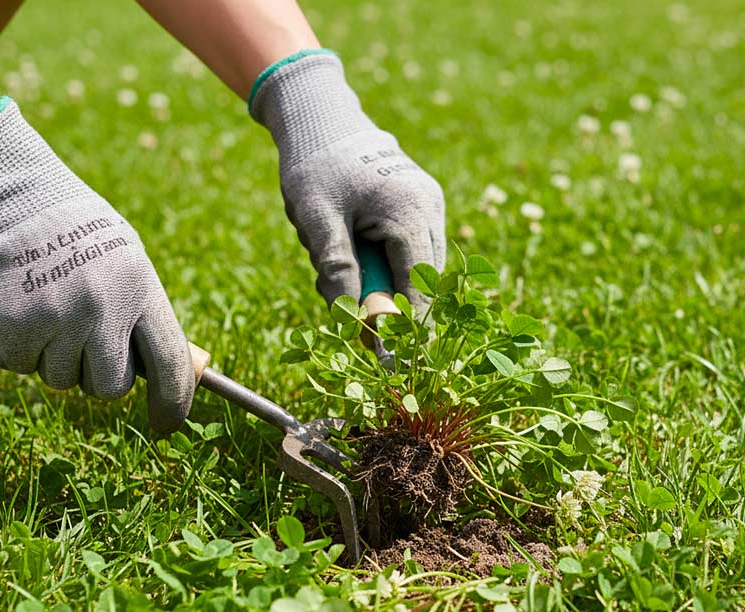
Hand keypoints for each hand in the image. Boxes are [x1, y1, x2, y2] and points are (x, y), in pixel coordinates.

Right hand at [0, 99, 194, 431]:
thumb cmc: (75, 228)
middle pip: (112, 387)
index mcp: (141, 290)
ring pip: (62, 379)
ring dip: (54, 356)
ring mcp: (59, 321)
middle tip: (84, 340)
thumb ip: (142, 313)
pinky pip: (21, 365)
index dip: (174, 402)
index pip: (170, 364)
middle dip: (99, 375)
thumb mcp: (127, 260)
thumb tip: (161, 371)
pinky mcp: (15, 329)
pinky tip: (18, 305)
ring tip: (47, 306)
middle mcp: (105, 310)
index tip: (168, 423)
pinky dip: (17, 345)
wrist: (7, 194)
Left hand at [250, 51, 445, 304]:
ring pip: (415, 269)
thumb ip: (338, 269)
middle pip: (422, 282)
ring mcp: (430, 205)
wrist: (321, 118)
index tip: (388, 360)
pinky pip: (408, 251)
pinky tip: (349, 245)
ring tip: (335, 257)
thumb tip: (352, 321)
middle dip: (385, 301)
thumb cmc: (314, 166)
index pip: (418, 286)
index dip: (404, 326)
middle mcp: (431, 207)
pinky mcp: (422, 206)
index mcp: (410, 210)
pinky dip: (380, 262)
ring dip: (379, 280)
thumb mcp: (316, 220)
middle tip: (343, 305)